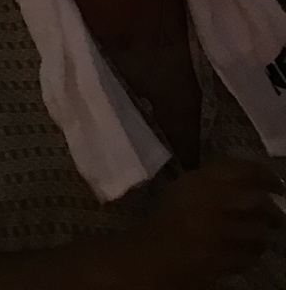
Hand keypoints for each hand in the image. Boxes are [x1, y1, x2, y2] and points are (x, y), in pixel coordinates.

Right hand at [128, 154, 284, 289]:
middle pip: (257, 201)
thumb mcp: (187, 190)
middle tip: (276, 218)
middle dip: (272, 211)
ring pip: (257, 232)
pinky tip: (242, 253)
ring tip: (255, 238)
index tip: (278, 185)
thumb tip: (252, 184)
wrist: (155, 254)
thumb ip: (214, 182)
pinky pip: (249, 257)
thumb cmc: (170, 218)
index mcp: (198, 180)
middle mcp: (208, 201)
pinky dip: (250, 255)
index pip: (240, 169)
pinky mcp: (220, 258)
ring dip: (260, 237)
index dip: (264, 175)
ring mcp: (215, 232)